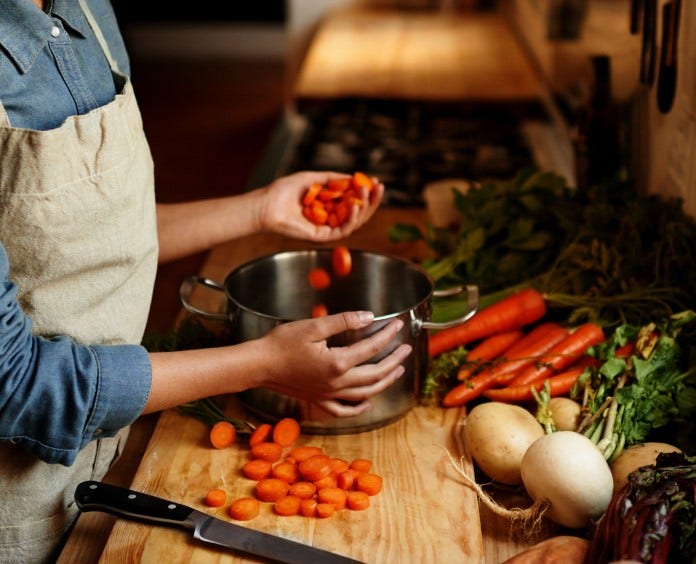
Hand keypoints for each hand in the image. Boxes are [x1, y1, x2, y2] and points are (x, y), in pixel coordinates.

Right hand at [255, 311, 411, 416]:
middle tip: (406, 349)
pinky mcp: (319, 400)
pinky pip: (344, 410)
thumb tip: (368, 317)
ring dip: (385, 382)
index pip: (371, 347)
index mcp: (337, 362)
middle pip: (375, 374)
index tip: (397, 325)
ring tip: (397, 371)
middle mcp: (336, 383)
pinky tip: (368, 402)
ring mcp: (328, 394)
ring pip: (365, 393)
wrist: (259, 365)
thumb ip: (344, 321)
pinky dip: (359, 408)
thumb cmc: (282, 343)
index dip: (387, 335)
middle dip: (394, 361)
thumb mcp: (314, 326)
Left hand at [257, 171, 383, 241]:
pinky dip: (352, 219)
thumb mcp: (313, 178)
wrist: (266, 205)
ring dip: (364, 207)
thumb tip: (353, 177)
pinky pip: (343, 230)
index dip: (366, 192)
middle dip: (371, 200)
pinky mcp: (322, 237)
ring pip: (354, 222)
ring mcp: (327, 229)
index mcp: (328, 206)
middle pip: (358, 212)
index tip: (376, 181)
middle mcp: (330, 219)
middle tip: (380, 188)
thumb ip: (333, 179)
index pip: (353, 200)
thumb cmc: (283, 191)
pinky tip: (356, 206)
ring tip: (367, 192)